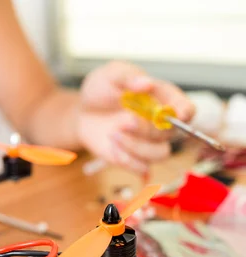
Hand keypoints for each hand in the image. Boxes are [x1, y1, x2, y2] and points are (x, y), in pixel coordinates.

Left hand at [77, 61, 194, 173]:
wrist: (83, 111)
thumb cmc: (102, 89)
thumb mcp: (111, 75)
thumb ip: (127, 77)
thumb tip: (147, 83)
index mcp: (163, 98)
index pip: (186, 108)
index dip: (185, 113)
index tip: (177, 114)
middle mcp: (161, 122)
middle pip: (170, 133)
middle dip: (147, 129)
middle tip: (124, 121)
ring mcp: (149, 142)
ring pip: (160, 154)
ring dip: (138, 148)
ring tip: (113, 134)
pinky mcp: (134, 157)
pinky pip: (141, 168)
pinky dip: (127, 160)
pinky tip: (112, 147)